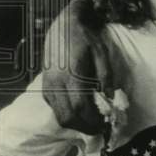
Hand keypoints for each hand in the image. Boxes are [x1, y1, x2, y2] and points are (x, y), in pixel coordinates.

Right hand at [41, 1, 112, 133]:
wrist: (63, 25)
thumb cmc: (85, 38)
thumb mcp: (102, 53)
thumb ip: (106, 77)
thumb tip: (110, 98)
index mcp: (72, 74)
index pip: (80, 107)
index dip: (92, 120)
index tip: (105, 125)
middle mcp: (56, 82)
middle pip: (67, 117)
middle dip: (84, 127)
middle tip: (99, 129)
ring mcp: (47, 85)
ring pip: (59, 115)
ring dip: (75, 124)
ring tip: (90, 122)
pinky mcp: (44, 86)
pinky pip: (54, 107)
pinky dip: (66, 114)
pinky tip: (79, 111)